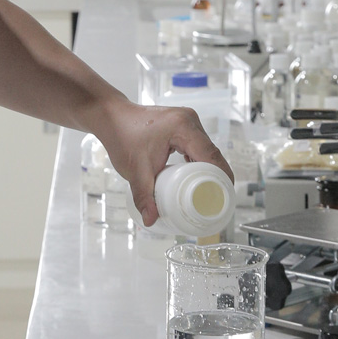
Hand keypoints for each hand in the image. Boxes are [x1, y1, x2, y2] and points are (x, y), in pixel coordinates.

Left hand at [99, 102, 233, 226]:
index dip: (221, 176)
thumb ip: (144, 196)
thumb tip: (151, 220)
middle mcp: (189, 120)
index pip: (210, 155)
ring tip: (210, 191)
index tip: (225, 195)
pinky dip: (200, 162)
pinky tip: (199, 177)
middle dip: (217, 176)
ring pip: (206, 149)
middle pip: (212, 153)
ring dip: (209, 169)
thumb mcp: (135, 170)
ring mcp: (187, 121)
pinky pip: (198, 146)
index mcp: (182, 127)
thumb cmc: (122, 136)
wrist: (112, 118)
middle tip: (217, 198)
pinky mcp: (183, 125)